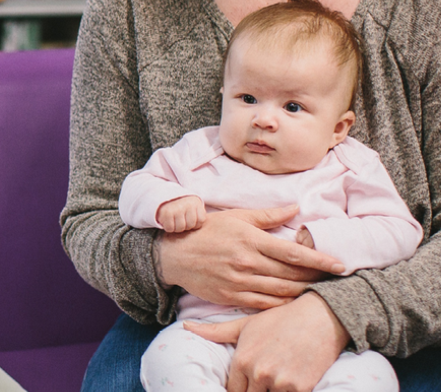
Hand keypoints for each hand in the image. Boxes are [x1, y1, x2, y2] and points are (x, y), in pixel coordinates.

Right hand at [155, 205, 344, 308]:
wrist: (174, 255)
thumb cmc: (206, 232)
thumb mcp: (235, 217)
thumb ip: (267, 215)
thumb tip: (295, 207)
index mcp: (251, 240)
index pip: (293, 252)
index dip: (319, 259)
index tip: (339, 264)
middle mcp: (247, 262)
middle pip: (292, 275)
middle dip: (316, 277)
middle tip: (333, 278)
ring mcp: (240, 282)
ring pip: (282, 292)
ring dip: (303, 292)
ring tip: (318, 289)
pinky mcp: (232, 297)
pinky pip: (265, 304)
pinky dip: (283, 304)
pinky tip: (293, 301)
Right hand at [157, 195, 206, 232]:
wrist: (162, 196)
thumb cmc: (180, 206)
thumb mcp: (192, 206)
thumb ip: (198, 215)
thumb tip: (208, 233)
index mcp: (195, 202)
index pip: (201, 220)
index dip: (195, 223)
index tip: (189, 219)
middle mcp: (186, 204)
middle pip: (190, 225)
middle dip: (185, 226)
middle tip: (180, 220)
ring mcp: (176, 208)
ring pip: (180, 228)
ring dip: (176, 228)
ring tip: (174, 221)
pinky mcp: (166, 213)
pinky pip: (170, 228)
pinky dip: (168, 228)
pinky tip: (168, 222)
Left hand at [185, 293, 348, 391]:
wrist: (320, 316)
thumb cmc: (280, 319)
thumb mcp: (245, 324)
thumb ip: (216, 332)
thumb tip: (187, 327)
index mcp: (242, 360)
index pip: (232, 390)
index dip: (238, 389)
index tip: (244, 385)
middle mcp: (259, 373)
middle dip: (253, 391)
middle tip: (259, 383)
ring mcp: (281, 382)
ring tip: (273, 381)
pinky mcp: (302, 388)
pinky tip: (288, 384)